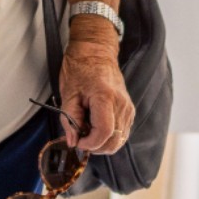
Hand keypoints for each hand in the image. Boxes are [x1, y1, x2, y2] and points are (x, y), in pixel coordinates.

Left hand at [58, 21, 133, 157]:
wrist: (96, 52)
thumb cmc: (80, 69)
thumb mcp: (68, 95)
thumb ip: (69, 121)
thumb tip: (72, 142)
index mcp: (105, 98)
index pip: (103, 133)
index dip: (89, 143)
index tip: (77, 142)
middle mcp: (122, 105)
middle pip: (114, 141)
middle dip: (95, 146)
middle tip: (80, 136)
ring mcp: (128, 108)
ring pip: (119, 140)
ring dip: (102, 142)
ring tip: (87, 128)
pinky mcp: (129, 110)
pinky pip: (121, 132)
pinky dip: (108, 136)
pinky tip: (95, 126)